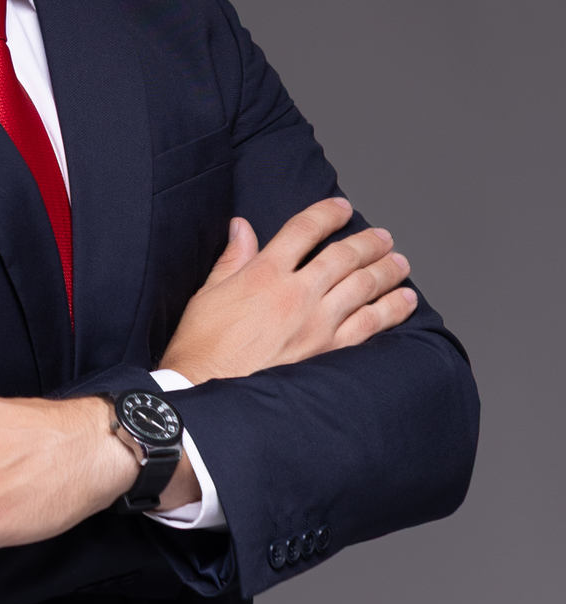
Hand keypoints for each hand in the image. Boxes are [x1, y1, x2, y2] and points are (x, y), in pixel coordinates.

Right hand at [161, 196, 415, 383]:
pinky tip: (404, 303)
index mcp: (263, 274)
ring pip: (363, 287)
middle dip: (367, 242)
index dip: (326, 214)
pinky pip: (369, 326)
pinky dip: (390, 311)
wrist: (208, 395)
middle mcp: (295, 294)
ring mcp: (316, 325)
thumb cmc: (201, 348)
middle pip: (342, 256)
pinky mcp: (328, 354)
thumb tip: (243, 228)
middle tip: (383, 238)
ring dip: (385, 271)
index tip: (341, 208)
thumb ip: (232, 259)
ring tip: (399, 263)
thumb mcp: (207, 295)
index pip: (302, 230)